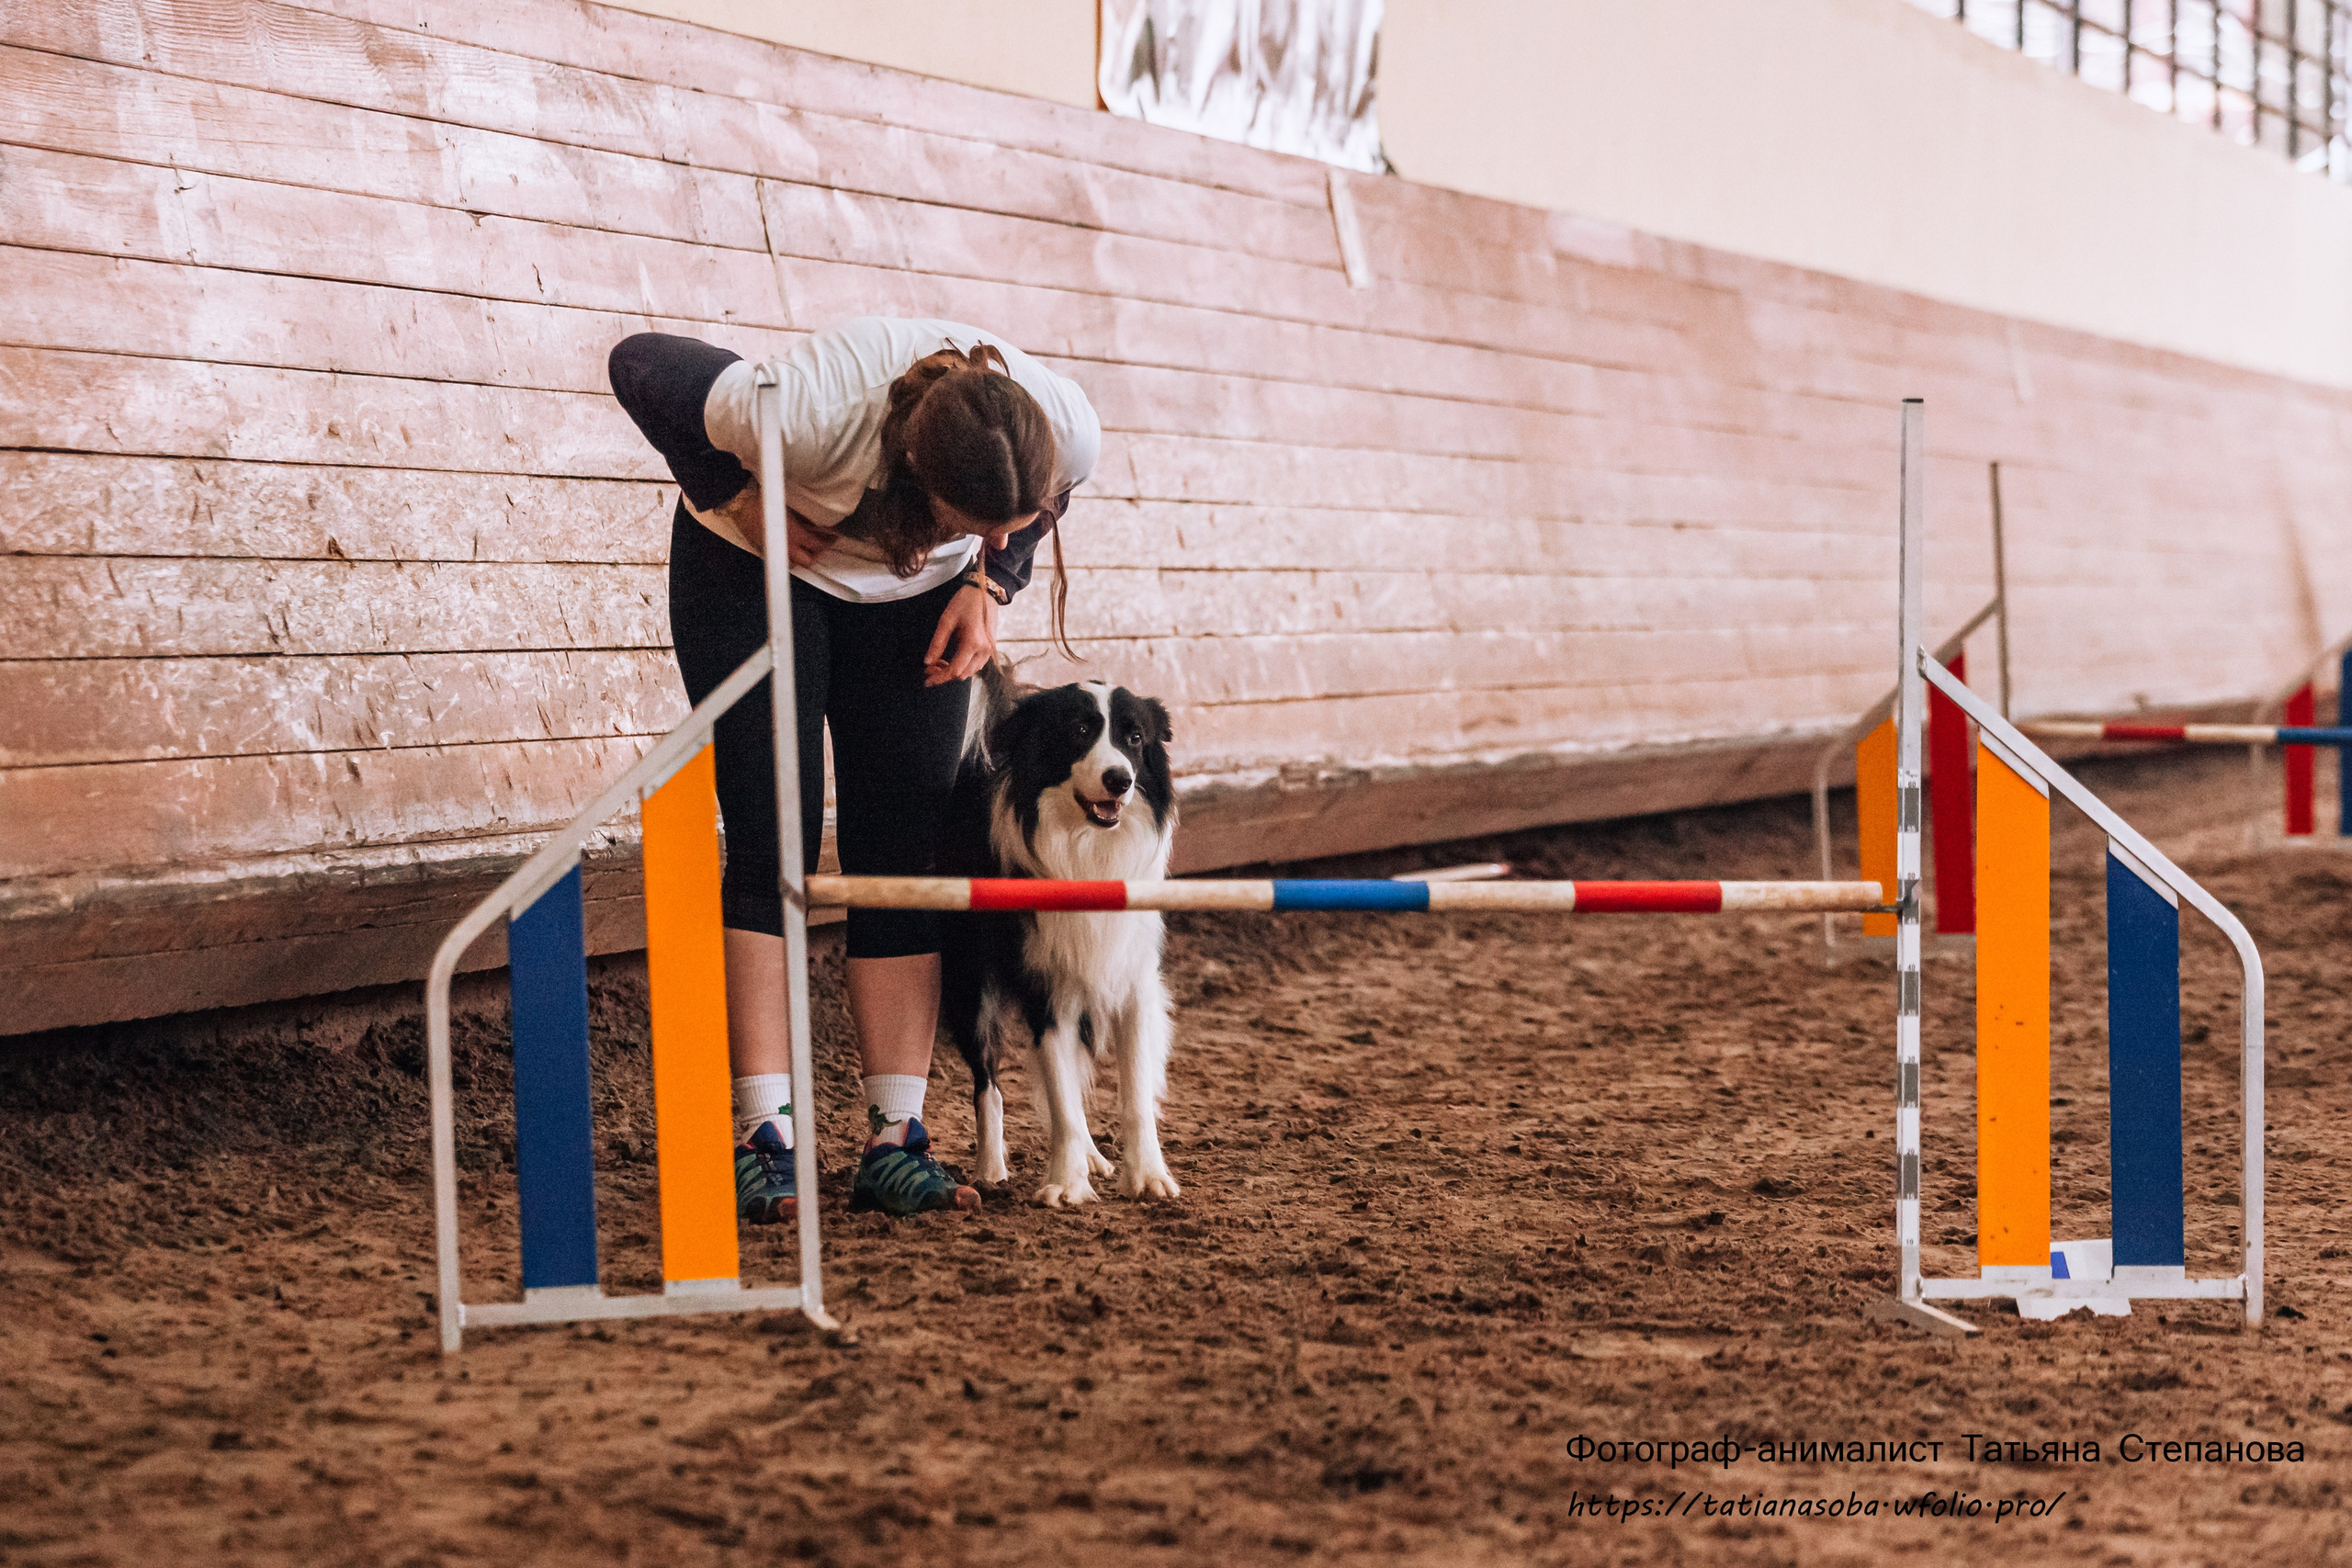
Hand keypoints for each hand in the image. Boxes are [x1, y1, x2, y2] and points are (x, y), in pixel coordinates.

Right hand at [710, 483, 834, 566]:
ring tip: (805, 546)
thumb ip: (806, 516)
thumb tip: (819, 522)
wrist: (740, 501)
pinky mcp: (762, 550)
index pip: (818, 545)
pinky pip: (780, 559)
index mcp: (795, 535)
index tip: (834, 535)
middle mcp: (785, 548)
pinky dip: (787, 555)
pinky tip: (788, 545)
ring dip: (801, 557)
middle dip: (816, 553)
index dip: (828, 541)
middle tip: (821, 542)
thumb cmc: (765, 498)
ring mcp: (773, 551)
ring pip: (794, 564)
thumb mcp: (791, 504)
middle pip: (808, 561)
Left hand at [923, 584, 998, 686]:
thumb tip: (927, 663)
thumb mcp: (946, 621)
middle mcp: (984, 651)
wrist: (986, 592)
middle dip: (945, 675)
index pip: (954, 670)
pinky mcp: (990, 648)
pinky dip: (963, 666)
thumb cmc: (965, 603)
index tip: (926, 680)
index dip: (939, 678)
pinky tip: (952, 658)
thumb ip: (937, 644)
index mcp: (973, 643)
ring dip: (954, 671)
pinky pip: (976, 665)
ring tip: (939, 662)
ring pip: (970, 672)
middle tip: (930, 668)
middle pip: (962, 675)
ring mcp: (989, 651)